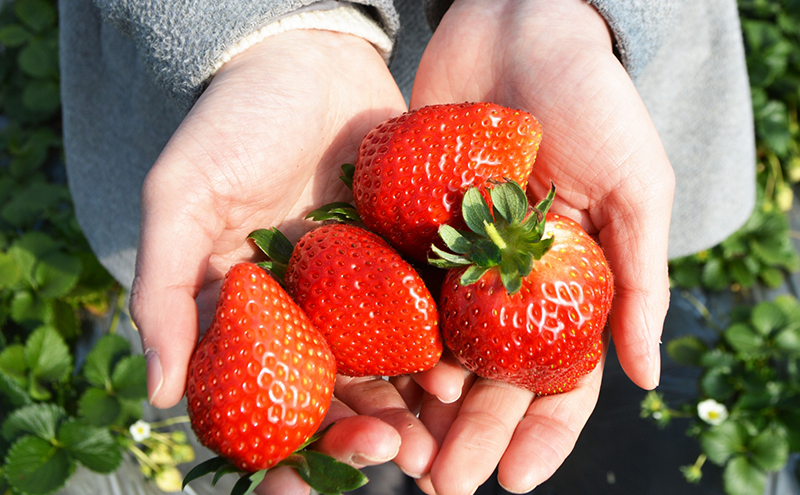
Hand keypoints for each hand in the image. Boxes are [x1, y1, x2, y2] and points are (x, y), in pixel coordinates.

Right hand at [128, 29, 436, 489]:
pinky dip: (444, 347)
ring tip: (443, 428)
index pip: (263, 399)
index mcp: (252, 312)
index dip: (283, 448)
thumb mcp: (181, 199)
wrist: (307, 58)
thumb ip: (166, 290)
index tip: (301, 482)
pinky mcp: (407, 258)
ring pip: (389, 366)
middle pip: (337, 395)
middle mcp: (308, 311)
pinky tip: (462, 370)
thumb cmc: (234, 123)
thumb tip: (159, 391)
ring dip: (416, 407)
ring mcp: (361, 288)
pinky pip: (427, 314)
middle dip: (367, 435)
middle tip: (400, 455)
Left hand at [409, 0, 673, 491]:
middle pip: (487, 377)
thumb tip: (648, 377)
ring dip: (417, 402)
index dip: (539, 435)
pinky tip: (362, 375)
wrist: (521, 25)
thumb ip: (639, 280)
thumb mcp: (635, 188)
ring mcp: (454, 259)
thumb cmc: (593, 100)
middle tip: (439, 484)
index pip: (557, 379)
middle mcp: (507, 284)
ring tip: (396, 448)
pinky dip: (378, 334)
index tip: (512, 481)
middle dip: (467, 434)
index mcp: (565, 286)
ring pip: (435, 347)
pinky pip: (391, 289)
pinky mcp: (408, 227)